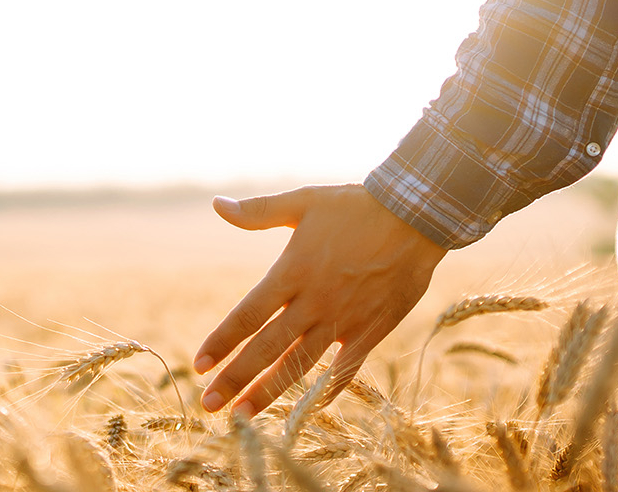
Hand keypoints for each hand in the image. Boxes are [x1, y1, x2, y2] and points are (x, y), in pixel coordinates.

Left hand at [194, 184, 445, 415]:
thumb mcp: (304, 202)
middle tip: (210, 405)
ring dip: (269, 392)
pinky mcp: (370, 332)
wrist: (417, 218)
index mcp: (293, 272)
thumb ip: (258, 212)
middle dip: (235, 379)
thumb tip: (216, 205)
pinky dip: (326, 391)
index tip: (199, 365)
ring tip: (243, 416)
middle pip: (266, 348)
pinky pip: (344, 369)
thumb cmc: (357, 207)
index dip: (222, 342)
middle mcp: (313, 302)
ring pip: (299, 364)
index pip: (247, 315)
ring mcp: (343, 321)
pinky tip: (307, 410)